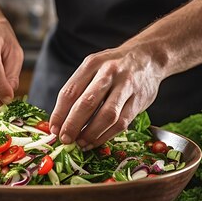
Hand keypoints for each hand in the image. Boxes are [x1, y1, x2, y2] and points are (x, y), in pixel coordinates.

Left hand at [49, 44, 163, 149]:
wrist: (147, 57)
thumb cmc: (114, 66)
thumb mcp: (93, 67)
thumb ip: (78, 89)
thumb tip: (61, 120)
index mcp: (92, 64)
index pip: (70, 91)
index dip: (59, 113)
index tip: (53, 129)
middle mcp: (109, 73)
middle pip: (87, 103)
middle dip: (73, 125)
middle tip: (65, 139)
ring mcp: (126, 86)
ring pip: (107, 115)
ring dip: (91, 133)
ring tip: (80, 143)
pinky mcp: (139, 100)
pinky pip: (122, 122)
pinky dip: (106, 135)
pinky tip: (96, 141)